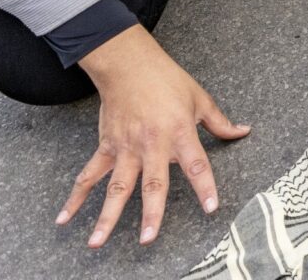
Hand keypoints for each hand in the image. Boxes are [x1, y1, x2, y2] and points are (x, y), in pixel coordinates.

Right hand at [59, 26, 248, 247]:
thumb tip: (242, 131)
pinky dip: (76, 197)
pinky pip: (89, 175)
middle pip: (152, 184)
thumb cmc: (167, 80)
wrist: (128, 65)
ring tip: (97, 242)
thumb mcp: (200, 99)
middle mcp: (152, 144)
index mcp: (180, 132)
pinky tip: (65, 217)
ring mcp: (126, 148)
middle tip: (147, 238)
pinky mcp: (107, 147)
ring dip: (107, 216)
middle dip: (150, 213)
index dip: (205, 187)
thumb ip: (220, 122)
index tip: (210, 208)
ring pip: (116, 187)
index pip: (197, 164)